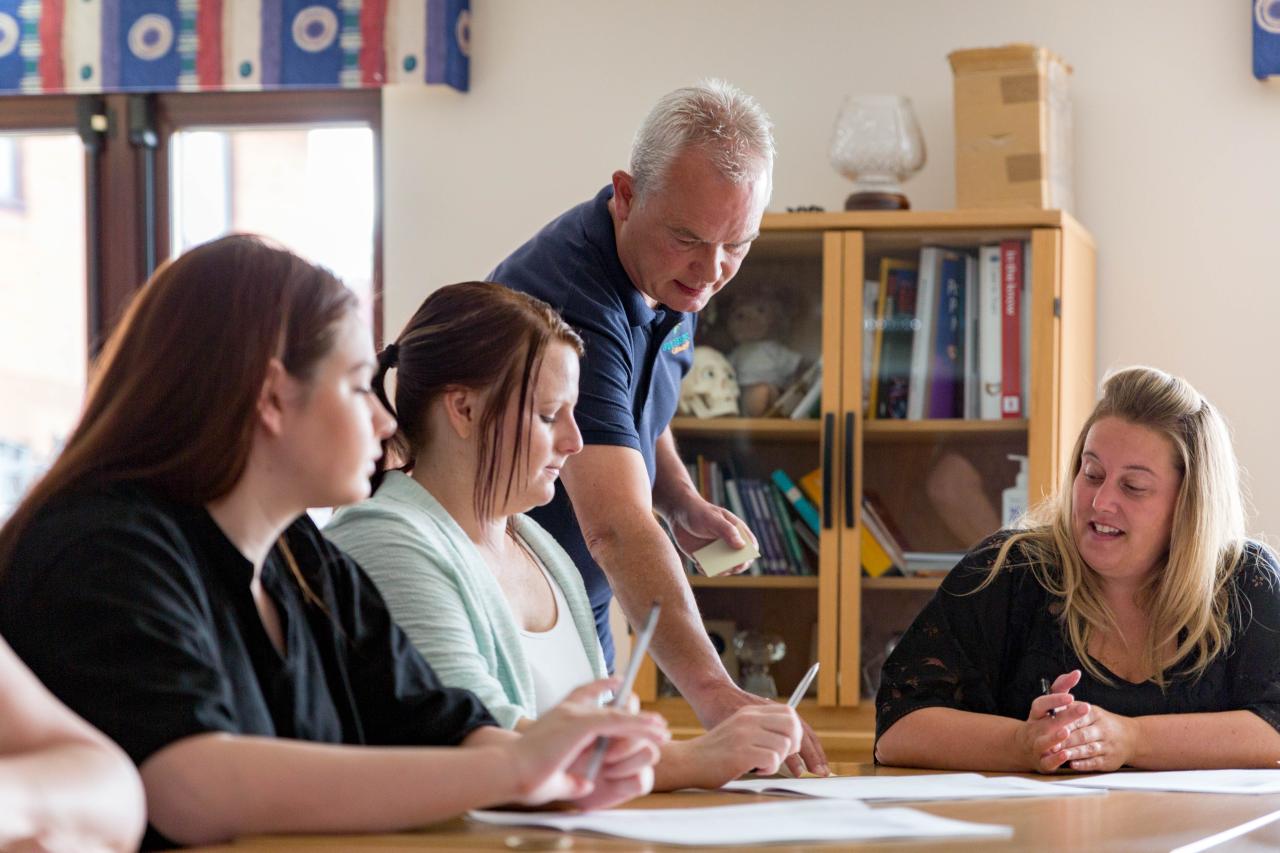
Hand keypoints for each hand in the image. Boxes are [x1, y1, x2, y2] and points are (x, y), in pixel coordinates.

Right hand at [510, 679, 667, 806]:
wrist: (506, 770)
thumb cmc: (522, 777)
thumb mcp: (553, 776)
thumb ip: (570, 779)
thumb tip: (583, 786)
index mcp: (559, 717)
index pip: (583, 693)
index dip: (601, 686)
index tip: (617, 679)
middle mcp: (567, 710)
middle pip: (607, 702)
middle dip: (631, 708)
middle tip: (654, 718)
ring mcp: (575, 715)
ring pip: (618, 713)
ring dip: (643, 722)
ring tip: (663, 729)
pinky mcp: (581, 724)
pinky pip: (619, 722)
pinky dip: (639, 725)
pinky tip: (656, 730)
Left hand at [667, 493, 757, 575]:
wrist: (679, 514)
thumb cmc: (699, 512)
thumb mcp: (712, 518)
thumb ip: (727, 530)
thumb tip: (741, 545)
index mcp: (737, 531)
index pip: (751, 547)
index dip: (749, 556)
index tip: (741, 561)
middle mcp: (730, 544)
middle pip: (740, 562)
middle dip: (733, 568)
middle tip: (724, 569)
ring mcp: (719, 553)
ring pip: (726, 569)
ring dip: (718, 572)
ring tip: (706, 566)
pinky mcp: (707, 559)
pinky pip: (711, 571)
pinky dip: (706, 571)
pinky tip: (698, 565)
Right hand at [689, 681, 827, 776]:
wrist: (687, 760)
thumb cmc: (715, 752)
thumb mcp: (740, 731)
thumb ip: (762, 731)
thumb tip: (793, 744)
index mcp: (751, 712)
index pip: (791, 715)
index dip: (803, 737)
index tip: (810, 758)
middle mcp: (750, 719)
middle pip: (793, 727)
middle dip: (794, 748)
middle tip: (780, 759)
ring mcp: (745, 733)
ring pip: (784, 746)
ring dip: (777, 761)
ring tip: (759, 764)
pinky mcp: (741, 751)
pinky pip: (772, 760)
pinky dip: (766, 769)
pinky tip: (751, 769)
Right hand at [1017, 670, 1093, 772]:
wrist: (1025, 747)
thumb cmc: (1043, 723)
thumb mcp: (1049, 706)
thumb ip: (1061, 689)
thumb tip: (1076, 673)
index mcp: (1037, 714)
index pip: (1041, 704)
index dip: (1055, 700)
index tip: (1070, 696)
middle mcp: (1035, 728)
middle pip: (1048, 721)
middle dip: (1066, 715)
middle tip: (1084, 707)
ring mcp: (1036, 745)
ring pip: (1043, 741)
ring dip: (1054, 737)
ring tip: (1066, 731)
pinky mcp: (1041, 761)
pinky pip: (1047, 761)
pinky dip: (1055, 759)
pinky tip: (1065, 754)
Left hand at [1051, 704, 1139, 772]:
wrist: (1132, 737)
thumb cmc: (1102, 723)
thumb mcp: (1089, 711)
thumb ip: (1070, 709)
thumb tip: (1050, 707)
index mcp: (1095, 715)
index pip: (1078, 719)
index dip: (1065, 725)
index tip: (1051, 729)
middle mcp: (1103, 730)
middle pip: (1082, 736)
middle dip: (1066, 741)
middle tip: (1051, 745)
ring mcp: (1108, 746)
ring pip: (1089, 750)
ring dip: (1074, 753)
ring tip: (1059, 755)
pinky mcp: (1110, 761)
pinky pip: (1096, 762)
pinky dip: (1084, 764)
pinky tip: (1073, 764)